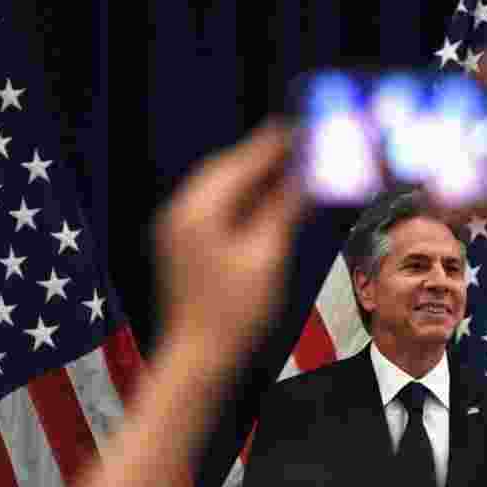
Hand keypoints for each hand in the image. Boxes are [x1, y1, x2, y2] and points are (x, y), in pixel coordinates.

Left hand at [151, 118, 307, 354]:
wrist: (199, 359)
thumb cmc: (233, 314)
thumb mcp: (268, 255)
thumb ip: (286, 206)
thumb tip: (308, 171)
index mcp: (198, 209)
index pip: (243, 160)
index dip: (277, 143)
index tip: (305, 126)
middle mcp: (181, 212)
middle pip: (229, 169)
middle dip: (267, 157)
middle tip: (303, 145)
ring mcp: (178, 230)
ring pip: (222, 188)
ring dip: (256, 178)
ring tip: (292, 170)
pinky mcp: (183, 247)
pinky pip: (216, 209)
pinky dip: (244, 200)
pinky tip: (267, 204)